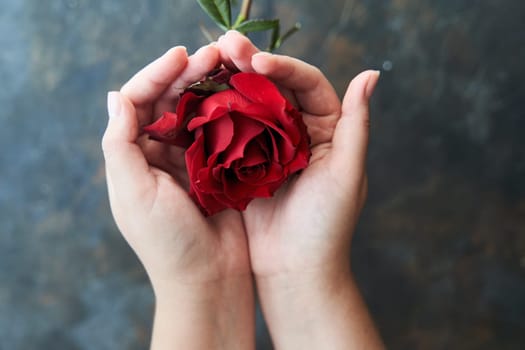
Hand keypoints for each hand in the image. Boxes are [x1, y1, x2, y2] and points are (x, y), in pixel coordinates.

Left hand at [102, 44, 253, 349]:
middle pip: (170, 101)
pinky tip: (242, 94)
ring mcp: (192, 160)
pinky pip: (222, 131)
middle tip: (214, 52)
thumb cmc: (167, 242)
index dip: (156, 74)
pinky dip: (229, 110)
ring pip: (197, 111)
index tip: (181, 55)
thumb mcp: (132, 193)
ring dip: (210, 87)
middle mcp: (160, 154)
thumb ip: (120, 144)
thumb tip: (114, 96)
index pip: (138, 102)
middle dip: (188, 74)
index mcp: (134, 157)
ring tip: (229, 65)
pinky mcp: (220, 168)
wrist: (210, 279)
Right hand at [217, 31, 383, 348]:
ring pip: (248, 104)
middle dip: (250, 64)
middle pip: (274, 87)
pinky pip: (229, 131)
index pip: (306, 84)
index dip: (284, 67)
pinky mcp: (242, 164)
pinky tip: (197, 98)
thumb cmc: (327, 225)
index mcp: (325, 128)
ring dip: (229, 82)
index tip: (257, 61)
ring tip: (207, 61)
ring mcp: (267, 147)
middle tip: (225, 45)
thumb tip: (371, 74)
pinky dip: (215, 113)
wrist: (294, 270)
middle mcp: (296, 132)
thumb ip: (356, 123)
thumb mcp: (346, 172)